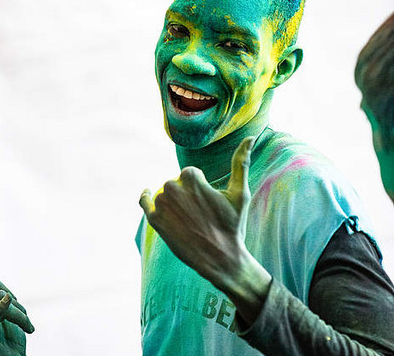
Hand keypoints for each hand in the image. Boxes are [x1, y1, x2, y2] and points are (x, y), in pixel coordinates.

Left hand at [139, 136, 254, 289]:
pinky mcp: (154, 220)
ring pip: (165, 193)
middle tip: (201, 214)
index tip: (208, 203)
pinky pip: (144, 201)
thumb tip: (250, 136)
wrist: (220, 258)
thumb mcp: (240, 193)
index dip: (200, 188)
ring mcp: (161, 204)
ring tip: (190, 220)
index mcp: (190, 176)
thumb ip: (241, 162)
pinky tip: (147, 193)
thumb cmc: (233, 225)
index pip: (190, 174)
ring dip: (174, 201)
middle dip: (187, 194)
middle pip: (177, 183)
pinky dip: (145, 196)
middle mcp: (171, 187)